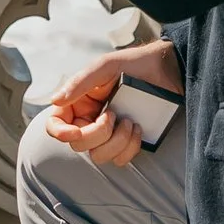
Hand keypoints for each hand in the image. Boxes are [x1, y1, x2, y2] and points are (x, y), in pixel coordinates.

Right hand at [46, 37, 180, 169]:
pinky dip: (130, 148)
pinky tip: (139, 129)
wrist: (168, 71)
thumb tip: (56, 101)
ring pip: (99, 156)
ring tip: (130, 122)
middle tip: (114, 114)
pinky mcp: (126, 142)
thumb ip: (81, 82)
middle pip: (78, 145)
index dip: (60, 132)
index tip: (76, 132)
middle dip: (98, 134)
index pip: (56, 123)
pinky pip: (120, 159)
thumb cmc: (136, 64)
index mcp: (80, 102)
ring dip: (117, 141)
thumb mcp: (107, 66)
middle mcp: (90, 119)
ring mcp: (108, 133)